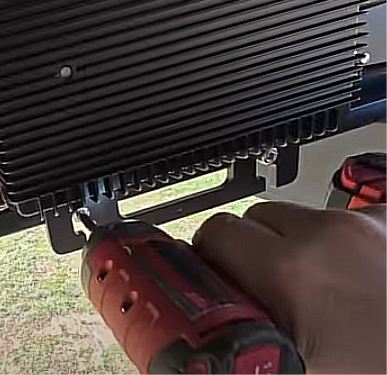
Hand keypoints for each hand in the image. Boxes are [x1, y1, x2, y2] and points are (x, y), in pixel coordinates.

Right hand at [193, 202, 385, 373]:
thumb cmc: (382, 367)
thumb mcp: (302, 366)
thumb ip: (253, 331)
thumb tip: (218, 331)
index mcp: (293, 275)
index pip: (214, 235)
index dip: (206, 258)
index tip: (208, 274)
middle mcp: (327, 237)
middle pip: (249, 219)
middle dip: (246, 251)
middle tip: (262, 289)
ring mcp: (363, 223)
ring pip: (294, 215)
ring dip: (291, 244)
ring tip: (315, 287)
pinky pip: (338, 218)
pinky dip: (335, 243)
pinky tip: (350, 277)